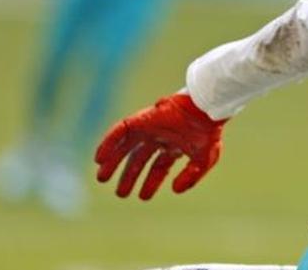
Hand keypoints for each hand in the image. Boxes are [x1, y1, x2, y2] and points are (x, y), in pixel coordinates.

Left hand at [94, 92, 227, 199]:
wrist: (205, 110)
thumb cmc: (208, 132)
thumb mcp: (204, 160)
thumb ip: (192, 177)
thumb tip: (175, 190)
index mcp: (173, 146)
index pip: (158, 167)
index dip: (150, 182)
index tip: (143, 197)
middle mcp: (159, 138)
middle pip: (138, 159)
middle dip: (129, 176)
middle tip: (121, 194)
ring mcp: (149, 128)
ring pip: (125, 147)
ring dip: (113, 162)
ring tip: (102, 179)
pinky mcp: (141, 119)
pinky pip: (120, 131)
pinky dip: (107, 143)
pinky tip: (99, 159)